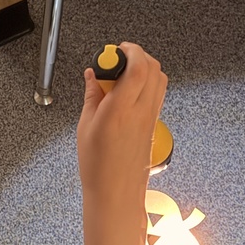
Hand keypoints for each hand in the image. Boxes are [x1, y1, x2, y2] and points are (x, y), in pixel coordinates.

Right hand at [77, 42, 167, 244]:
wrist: (116, 194)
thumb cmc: (99, 167)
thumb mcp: (85, 126)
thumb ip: (91, 95)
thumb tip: (92, 75)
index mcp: (120, 110)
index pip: (137, 67)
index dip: (129, 50)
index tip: (114, 50)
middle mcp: (141, 112)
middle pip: (153, 68)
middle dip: (136, 55)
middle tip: (116, 59)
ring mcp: (151, 118)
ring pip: (159, 79)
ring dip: (143, 68)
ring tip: (121, 75)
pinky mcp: (154, 124)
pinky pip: (156, 94)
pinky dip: (145, 84)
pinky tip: (127, 92)